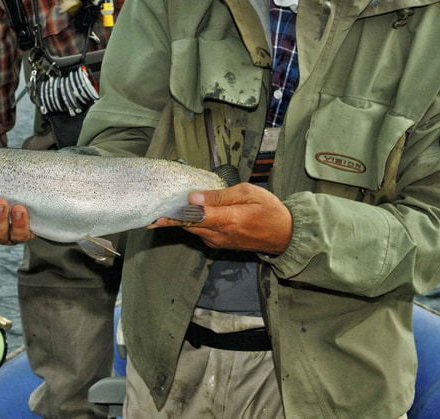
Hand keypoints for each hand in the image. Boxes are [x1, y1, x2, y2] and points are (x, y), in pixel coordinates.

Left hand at [149, 183, 292, 253]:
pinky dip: (193, 224)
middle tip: (154, 210)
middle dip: (172, 219)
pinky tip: (188, 214)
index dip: (174, 216)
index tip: (156, 215)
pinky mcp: (221, 245)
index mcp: (227, 220)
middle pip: (189, 226)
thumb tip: (194, 198)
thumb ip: (220, 196)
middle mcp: (220, 235)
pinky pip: (202, 233)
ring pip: (194, 230)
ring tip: (166, 210)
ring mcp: (220, 242)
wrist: (285, 235)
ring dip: (181, 222)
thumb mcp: (248, 193)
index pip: (193, 217)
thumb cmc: (269, 209)